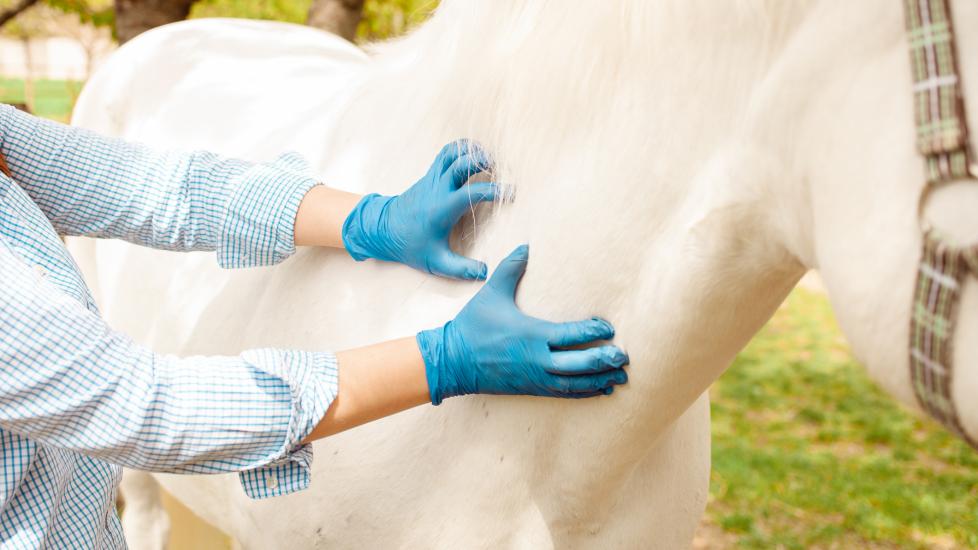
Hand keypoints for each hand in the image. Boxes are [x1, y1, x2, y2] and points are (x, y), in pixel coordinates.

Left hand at [341, 140, 497, 279]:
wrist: (383, 229)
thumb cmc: (411, 245)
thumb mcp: (435, 262)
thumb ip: (460, 269)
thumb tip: (485, 273)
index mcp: (443, 208)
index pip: (472, 192)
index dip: (495, 190)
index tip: (511, 193)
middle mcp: (437, 188)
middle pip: (461, 163)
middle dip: (482, 161)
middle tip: (499, 168)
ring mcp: (432, 178)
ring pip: (452, 153)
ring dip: (471, 151)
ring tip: (488, 159)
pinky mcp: (429, 175)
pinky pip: (446, 154)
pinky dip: (461, 149)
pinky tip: (473, 158)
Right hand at [416, 245, 629, 403]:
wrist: (453, 361)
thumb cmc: (473, 325)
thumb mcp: (491, 293)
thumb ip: (511, 268)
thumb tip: (526, 245)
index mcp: (531, 334)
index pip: (571, 335)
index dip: (593, 332)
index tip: (609, 327)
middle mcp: (537, 359)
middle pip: (579, 364)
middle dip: (604, 360)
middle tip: (624, 356)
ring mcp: (535, 377)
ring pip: (575, 383)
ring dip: (600, 380)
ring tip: (621, 376)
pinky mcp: (531, 387)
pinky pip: (564, 393)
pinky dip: (585, 392)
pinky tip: (600, 388)